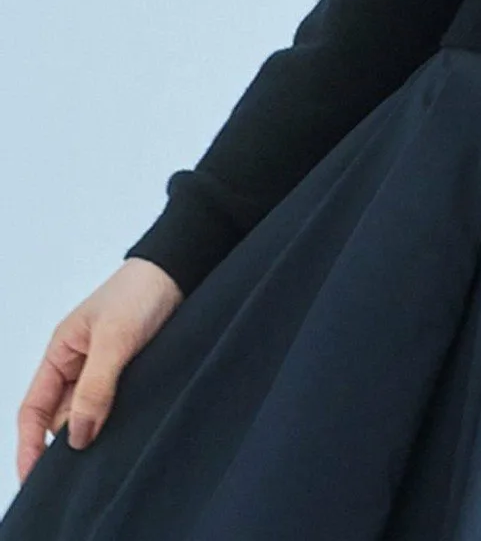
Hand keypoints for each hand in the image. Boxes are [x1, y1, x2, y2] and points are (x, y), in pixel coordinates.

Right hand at [15, 258, 183, 483]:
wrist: (182, 270)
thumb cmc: (140, 291)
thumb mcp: (115, 338)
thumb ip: (95, 387)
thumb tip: (77, 437)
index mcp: (61, 353)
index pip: (34, 409)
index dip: (29, 445)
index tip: (31, 479)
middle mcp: (78, 365)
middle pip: (62, 418)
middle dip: (68, 444)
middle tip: (81, 473)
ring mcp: (105, 370)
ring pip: (90, 414)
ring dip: (97, 432)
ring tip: (107, 456)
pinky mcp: (132, 373)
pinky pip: (116, 405)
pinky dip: (119, 420)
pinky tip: (129, 432)